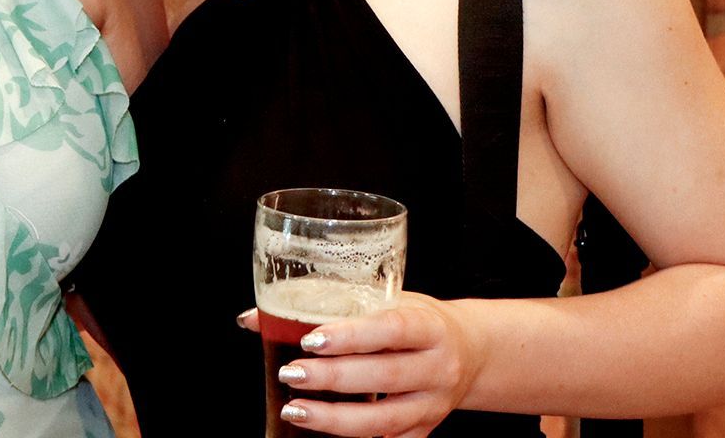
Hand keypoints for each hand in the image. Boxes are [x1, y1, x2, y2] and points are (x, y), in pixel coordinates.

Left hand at [241, 294, 486, 437]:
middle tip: (291, 374)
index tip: (311, 340)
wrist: (471, 351)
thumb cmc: (415, 319)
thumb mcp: (383, 300)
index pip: (390, 329)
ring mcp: (434, 404)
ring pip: (384, 420)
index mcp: (429, 326)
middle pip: (383, 376)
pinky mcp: (426, 430)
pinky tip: (323, 435)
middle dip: (332, 378)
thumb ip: (326, 305)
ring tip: (295, 411)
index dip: (350, 336)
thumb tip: (253, 317)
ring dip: (335, 419)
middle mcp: (438, 367)